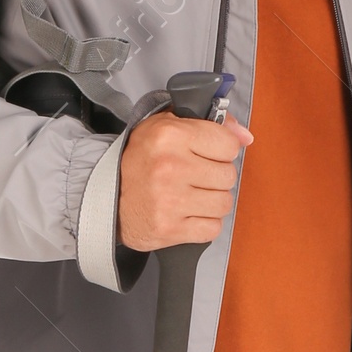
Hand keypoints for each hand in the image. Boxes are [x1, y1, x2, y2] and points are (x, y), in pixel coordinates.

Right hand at [118, 106, 251, 251]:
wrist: (106, 198)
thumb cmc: (139, 161)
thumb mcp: (165, 126)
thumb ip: (209, 122)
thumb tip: (245, 136)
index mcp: (169, 136)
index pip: (228, 145)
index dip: (220, 150)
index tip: (206, 154)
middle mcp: (170, 167)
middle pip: (228, 175)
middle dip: (215, 177)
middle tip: (193, 176)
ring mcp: (170, 201)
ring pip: (224, 203)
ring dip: (211, 201)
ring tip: (190, 195)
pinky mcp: (170, 229)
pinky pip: (212, 228)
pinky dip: (204, 224)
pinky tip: (187, 214)